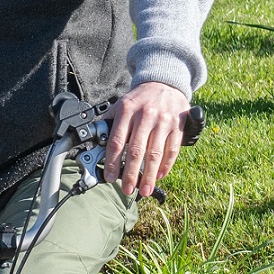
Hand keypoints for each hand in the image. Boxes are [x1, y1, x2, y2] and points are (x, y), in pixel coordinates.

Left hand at [104, 81, 188, 198]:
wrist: (165, 83)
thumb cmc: (139, 99)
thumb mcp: (120, 104)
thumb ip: (109, 123)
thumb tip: (94, 142)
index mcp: (127, 111)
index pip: (116, 141)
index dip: (111, 161)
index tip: (108, 176)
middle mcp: (145, 116)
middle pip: (136, 150)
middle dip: (130, 173)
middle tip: (127, 189)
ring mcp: (164, 121)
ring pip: (155, 154)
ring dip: (149, 175)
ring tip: (144, 190)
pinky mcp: (178, 126)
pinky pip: (172, 150)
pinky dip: (166, 165)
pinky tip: (159, 176)